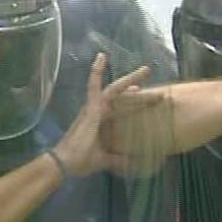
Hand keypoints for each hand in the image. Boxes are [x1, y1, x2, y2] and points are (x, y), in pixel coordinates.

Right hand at [52, 53, 152, 176]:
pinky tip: (101, 58)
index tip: (145, 96)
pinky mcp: (89, 108)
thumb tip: (131, 164)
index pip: (121, 108)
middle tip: (155, 85)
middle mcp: (97, 111)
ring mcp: (93, 108)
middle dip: (139, 91)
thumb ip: (117, 159)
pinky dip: (96, 72)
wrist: (65, 162)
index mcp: (101, 122)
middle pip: (122, 97)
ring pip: (115, 90)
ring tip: (146, 70)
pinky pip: (93, 86)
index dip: (134, 102)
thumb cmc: (80, 161)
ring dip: (131, 80)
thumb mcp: (104, 159)